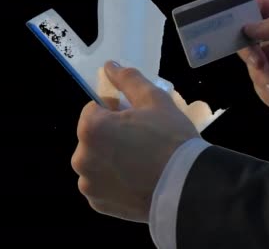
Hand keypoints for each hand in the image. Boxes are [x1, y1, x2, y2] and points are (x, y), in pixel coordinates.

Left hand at [71, 61, 199, 222]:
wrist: (187, 186)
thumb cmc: (170, 138)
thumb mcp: (155, 100)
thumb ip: (129, 80)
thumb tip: (110, 65)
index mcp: (92, 128)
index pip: (95, 108)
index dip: (117, 110)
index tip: (140, 119)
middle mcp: (81, 157)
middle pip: (94, 136)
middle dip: (113, 135)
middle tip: (144, 141)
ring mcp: (88, 183)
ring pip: (97, 161)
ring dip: (112, 158)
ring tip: (143, 163)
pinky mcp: (99, 203)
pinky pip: (102, 184)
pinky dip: (115, 181)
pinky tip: (138, 180)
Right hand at [238, 0, 268, 127]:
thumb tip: (249, 27)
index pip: (261, 4)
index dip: (242, 15)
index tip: (228, 30)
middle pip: (251, 35)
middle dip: (252, 54)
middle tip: (260, 66)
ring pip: (254, 63)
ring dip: (261, 79)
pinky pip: (262, 83)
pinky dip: (267, 93)